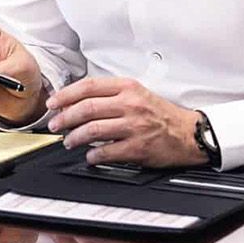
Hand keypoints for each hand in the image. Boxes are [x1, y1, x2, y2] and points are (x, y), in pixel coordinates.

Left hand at [46, 77, 205, 166]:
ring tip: (68, 141)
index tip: (54, 103)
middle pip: (86, 108)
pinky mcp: (137, 147)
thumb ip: (111, 94)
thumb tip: (78, 101)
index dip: (66, 95)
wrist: (189, 133)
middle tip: (55, 125)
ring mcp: (134, 126)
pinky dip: (92, 155)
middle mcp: (130, 104)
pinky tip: (89, 155)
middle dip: (64, 118)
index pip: (89, 86)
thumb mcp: (138, 94)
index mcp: (128, 88)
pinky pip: (106, 151)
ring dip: (74, 137)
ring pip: (93, 130)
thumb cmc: (161, 114)